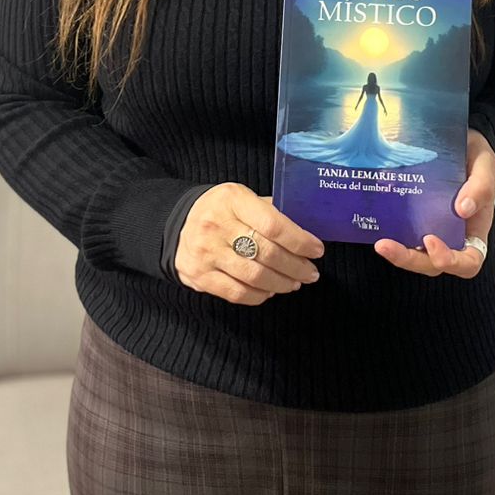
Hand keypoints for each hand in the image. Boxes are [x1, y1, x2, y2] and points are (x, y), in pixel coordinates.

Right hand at [176, 184, 323, 303]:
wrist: (177, 224)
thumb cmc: (221, 210)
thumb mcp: (243, 198)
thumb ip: (270, 211)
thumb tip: (307, 230)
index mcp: (232, 200)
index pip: (273, 224)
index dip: (299, 241)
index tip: (316, 249)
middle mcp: (216, 225)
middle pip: (267, 253)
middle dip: (296, 266)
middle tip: (311, 272)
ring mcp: (206, 253)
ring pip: (254, 276)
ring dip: (282, 283)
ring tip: (295, 282)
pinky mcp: (200, 276)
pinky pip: (237, 293)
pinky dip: (259, 295)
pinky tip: (270, 290)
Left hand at [374, 128, 494, 278]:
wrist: (461, 142)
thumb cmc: (478, 159)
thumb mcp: (486, 166)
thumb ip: (481, 187)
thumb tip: (463, 209)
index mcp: (474, 231)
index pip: (468, 263)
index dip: (451, 261)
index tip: (431, 240)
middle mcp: (452, 236)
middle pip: (433, 264)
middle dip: (410, 260)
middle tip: (386, 245)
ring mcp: (430, 228)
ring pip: (415, 254)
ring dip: (397, 253)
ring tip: (380, 243)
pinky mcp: (413, 218)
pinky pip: (403, 234)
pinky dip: (391, 233)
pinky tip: (376, 223)